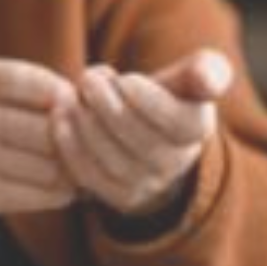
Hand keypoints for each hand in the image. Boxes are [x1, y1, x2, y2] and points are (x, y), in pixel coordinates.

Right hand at [0, 58, 79, 217]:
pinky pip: (43, 195)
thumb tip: (93, 110)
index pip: (49, 89)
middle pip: (53, 133)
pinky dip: (60, 192)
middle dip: (74, 139)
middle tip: (80, 143)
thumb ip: (44, 87)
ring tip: (67, 165)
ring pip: (53, 168)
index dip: (70, 101)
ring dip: (70, 170)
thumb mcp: (0, 82)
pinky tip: (55, 184)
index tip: (70, 107)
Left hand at [51, 47, 229, 217]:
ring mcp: (147, 183)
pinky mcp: (117, 195)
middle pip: (143, 143)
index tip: (125, 79)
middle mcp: (177, 163)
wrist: (141, 134)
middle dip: (109, 108)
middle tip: (88, 79)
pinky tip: (59, 119)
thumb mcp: (184, 79)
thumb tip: (207, 78)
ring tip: (71, 96)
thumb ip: (202, 71)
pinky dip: (71, 147)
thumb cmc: (160, 96)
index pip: (182, 124)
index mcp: (197, 129)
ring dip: (87, 125)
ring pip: (115, 161)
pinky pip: (92, 176)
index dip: (150, 101)